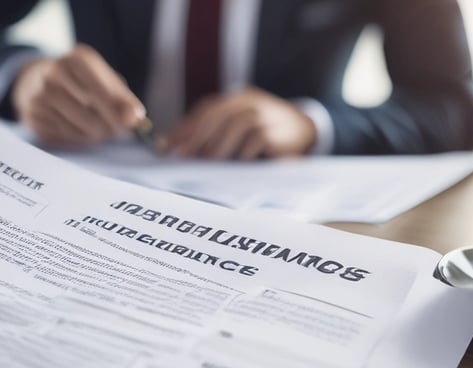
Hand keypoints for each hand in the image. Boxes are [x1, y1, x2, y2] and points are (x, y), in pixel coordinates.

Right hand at [11, 44, 144, 146]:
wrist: (33, 81)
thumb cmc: (79, 81)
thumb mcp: (102, 79)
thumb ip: (122, 98)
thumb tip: (135, 117)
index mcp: (76, 59)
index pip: (103, 92)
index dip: (119, 113)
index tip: (131, 124)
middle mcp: (52, 74)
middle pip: (92, 115)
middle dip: (110, 128)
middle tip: (117, 131)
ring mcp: (38, 97)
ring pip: (79, 130)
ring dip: (95, 135)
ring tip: (98, 129)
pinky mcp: (32, 118)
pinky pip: (64, 138)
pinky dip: (77, 139)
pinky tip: (78, 129)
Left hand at [164, 87, 316, 159]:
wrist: (305, 129)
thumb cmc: (265, 132)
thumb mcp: (240, 127)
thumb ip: (215, 132)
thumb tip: (179, 148)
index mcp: (237, 98)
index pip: (207, 109)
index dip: (186, 126)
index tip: (167, 144)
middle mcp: (250, 102)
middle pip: (219, 115)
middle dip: (197, 135)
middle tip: (183, 154)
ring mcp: (266, 114)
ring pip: (238, 124)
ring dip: (219, 143)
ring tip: (207, 160)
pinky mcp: (277, 131)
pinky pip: (257, 138)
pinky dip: (244, 151)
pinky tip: (235, 163)